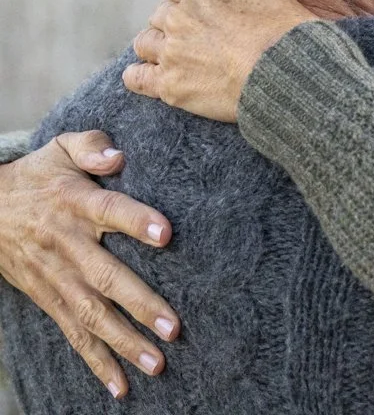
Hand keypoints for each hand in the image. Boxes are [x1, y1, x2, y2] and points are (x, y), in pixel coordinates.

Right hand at [0, 131, 178, 398]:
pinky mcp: (49, 300)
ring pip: (91, 314)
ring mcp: (56, 277)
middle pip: (105, 277)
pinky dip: (96, 361)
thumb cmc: (40, 176)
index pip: (109, 210)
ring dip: (124, 342)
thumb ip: (92, 147)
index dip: (136, 221)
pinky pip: (73, 334)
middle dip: (140, 304)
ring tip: (157, 364)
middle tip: (174, 327)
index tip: (166, 233)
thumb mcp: (61, 149)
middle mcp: (67, 245)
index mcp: (75, 204)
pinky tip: (121, 385)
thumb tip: (117, 157)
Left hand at [123, 0, 316, 123]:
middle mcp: (178, 17)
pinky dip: (138, 75)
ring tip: (170, 56)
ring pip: (144, 42)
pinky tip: (146, 76)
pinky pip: (136, 78)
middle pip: (160, 14)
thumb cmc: (283, 30)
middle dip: (173, 24)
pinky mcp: (169, 84)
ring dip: (155, 46)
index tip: (202, 13)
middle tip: (192, 37)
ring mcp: (171, 51)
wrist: (285, 70)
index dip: (190, 1)